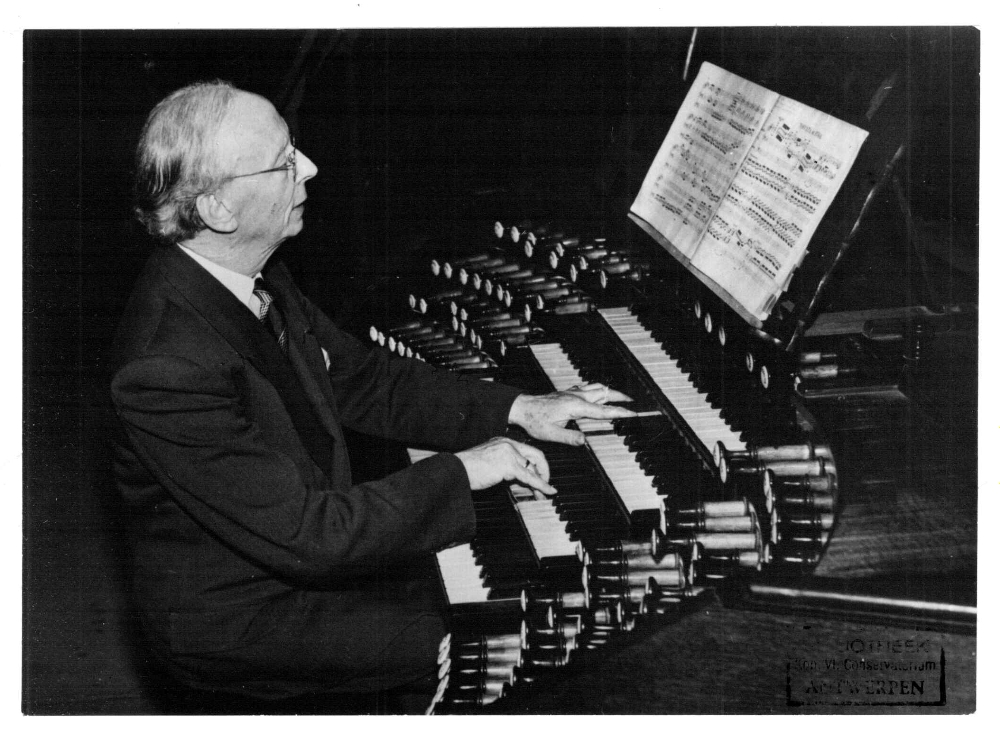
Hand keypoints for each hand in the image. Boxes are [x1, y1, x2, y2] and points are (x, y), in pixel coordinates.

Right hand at [455, 436, 555, 494]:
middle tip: (547, 484)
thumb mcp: (490, 464)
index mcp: (503, 442)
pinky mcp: (508, 465)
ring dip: (542, 482)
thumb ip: (506, 467)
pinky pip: (529, 477)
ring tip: (545, 494)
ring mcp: (509, 453)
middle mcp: (508, 444)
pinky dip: (541, 485)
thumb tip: (520, 479)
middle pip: (535, 456)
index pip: (526, 451)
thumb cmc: (468, 469)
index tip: (540, 475)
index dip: (536, 464)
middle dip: (544, 471)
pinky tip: (547, 491)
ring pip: (533, 468)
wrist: (456, 470)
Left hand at [507, 383, 636, 445]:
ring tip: (621, 396)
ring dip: (610, 391)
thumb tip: (584, 442)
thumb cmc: (535, 421)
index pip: (604, 411)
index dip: (620, 412)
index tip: (633, 414)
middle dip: (620, 397)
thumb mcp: (551, 434)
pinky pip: (587, 387)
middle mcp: (576, 397)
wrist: (523, 408)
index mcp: (576, 407)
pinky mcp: (567, 392)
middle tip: (633, 403)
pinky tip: (599, 391)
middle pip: (604, 394)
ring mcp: (572, 393)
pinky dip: (598, 388)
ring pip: (597, 387)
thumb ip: (569, 438)